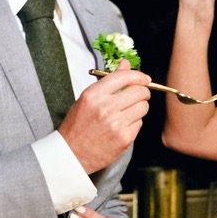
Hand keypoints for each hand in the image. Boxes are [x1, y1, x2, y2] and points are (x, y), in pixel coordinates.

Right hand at [58, 59, 150, 173]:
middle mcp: (105, 108)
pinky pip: (140, 123)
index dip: (139, 76)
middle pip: (139, 91)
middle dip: (143, 92)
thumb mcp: (88, 98)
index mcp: (94, 94)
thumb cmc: (78, 125)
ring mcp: (116, 124)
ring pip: (143, 107)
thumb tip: (126, 64)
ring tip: (129, 111)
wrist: (71, 153)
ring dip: (140, 107)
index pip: (125, 77)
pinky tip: (124, 125)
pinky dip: (135, 122)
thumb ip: (109, 80)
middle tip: (139, 94)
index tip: (144, 79)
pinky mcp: (124, 138)